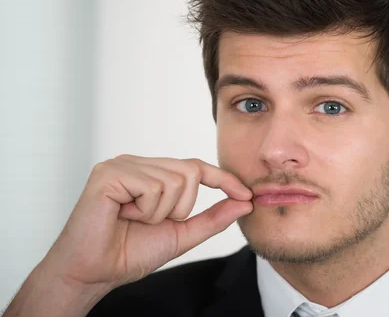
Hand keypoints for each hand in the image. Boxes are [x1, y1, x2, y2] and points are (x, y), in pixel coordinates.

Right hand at [40, 155, 252, 290]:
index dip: (224, 179)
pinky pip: (154, 187)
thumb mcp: (181, 234)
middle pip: (190, 171)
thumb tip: (245, 202)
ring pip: (175, 180)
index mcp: (151, 173)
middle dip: (181, 208)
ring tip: (134, 220)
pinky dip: (147, 210)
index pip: (196, 167)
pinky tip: (123, 216)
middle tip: (150, 222)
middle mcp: (137, 163)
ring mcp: (121, 164)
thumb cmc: (129, 253)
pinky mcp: (108, 173)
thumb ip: (212, 218)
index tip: (248, 195)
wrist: (93, 273)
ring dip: (161, 212)